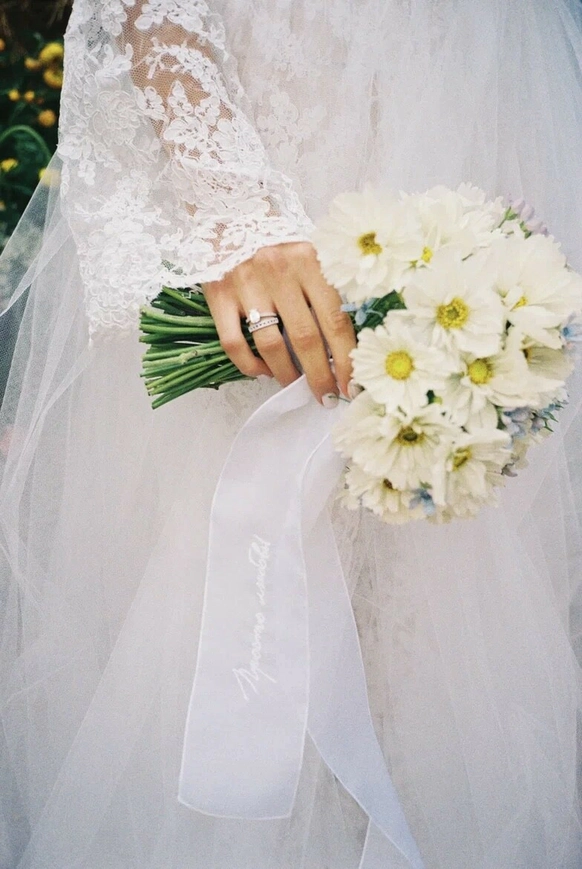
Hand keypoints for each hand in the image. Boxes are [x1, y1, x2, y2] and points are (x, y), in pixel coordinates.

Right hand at [203, 242, 355, 405]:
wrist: (230, 212)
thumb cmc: (279, 242)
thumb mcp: (311, 255)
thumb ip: (328, 289)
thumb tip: (345, 346)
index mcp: (310, 261)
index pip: (335, 320)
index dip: (345, 359)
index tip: (351, 386)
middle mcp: (279, 271)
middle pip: (306, 338)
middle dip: (319, 375)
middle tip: (326, 396)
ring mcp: (246, 283)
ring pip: (271, 346)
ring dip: (286, 374)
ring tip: (295, 385)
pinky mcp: (218, 294)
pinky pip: (234, 344)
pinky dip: (250, 365)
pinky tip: (263, 371)